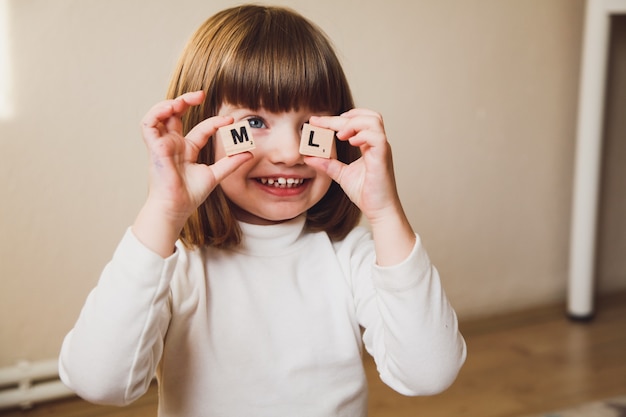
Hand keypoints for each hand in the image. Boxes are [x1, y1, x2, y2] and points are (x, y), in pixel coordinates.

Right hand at [140, 91, 251, 223]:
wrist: (177, 207)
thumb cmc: (191, 195)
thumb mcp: (215, 175)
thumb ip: (230, 163)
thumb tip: (248, 153)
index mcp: (187, 149)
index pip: (202, 128)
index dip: (216, 122)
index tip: (230, 120)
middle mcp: (174, 144)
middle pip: (176, 114)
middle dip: (186, 101)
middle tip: (201, 94)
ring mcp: (163, 144)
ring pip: (160, 115)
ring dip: (169, 103)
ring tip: (184, 100)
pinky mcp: (154, 147)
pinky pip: (148, 124)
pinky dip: (157, 112)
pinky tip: (170, 108)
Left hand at [305, 109, 400, 224]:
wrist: (379, 210)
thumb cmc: (366, 194)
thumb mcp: (341, 175)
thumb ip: (327, 164)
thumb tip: (309, 157)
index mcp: (369, 145)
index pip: (355, 122)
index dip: (334, 119)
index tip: (315, 121)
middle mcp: (377, 144)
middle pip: (365, 116)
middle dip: (341, 117)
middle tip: (321, 122)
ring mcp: (382, 149)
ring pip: (374, 121)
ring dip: (354, 123)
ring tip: (339, 134)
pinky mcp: (383, 158)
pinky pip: (377, 137)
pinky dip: (362, 135)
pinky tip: (351, 142)